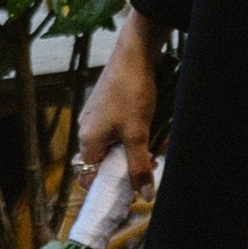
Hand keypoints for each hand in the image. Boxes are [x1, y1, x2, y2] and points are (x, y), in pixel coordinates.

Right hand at [78, 9, 160, 187]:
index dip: (110, 185)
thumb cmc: (130, 93)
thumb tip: (145, 194)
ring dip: (139, 146)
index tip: (133, 187)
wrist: (134, 54)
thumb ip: (139, 165)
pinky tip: (154, 125)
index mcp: (88, 140)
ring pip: (118, 143)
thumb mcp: (138, 134)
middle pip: (107, 159)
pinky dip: (138, 131)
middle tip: (155, 159)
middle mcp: (87, 129)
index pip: (89, 175)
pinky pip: (121, 127)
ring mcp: (97, 116)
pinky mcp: (108, 105)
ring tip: (159, 141)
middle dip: (132, 162)